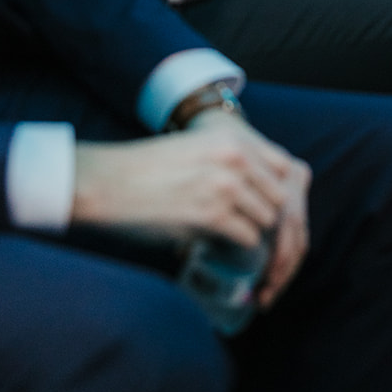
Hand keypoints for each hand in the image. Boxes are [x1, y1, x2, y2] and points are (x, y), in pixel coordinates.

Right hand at [72, 112, 309, 289]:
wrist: (106, 182)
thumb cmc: (145, 170)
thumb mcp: (197, 149)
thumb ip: (231, 162)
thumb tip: (259, 193)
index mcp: (234, 137)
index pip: (284, 168)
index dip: (278, 195)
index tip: (268, 214)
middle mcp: (235, 156)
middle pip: (279, 198)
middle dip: (270, 221)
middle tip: (256, 240)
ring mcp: (226, 185)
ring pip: (266, 221)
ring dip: (254, 238)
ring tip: (239, 249)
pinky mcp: (211, 215)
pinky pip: (248, 239)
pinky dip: (240, 252)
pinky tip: (225, 253)